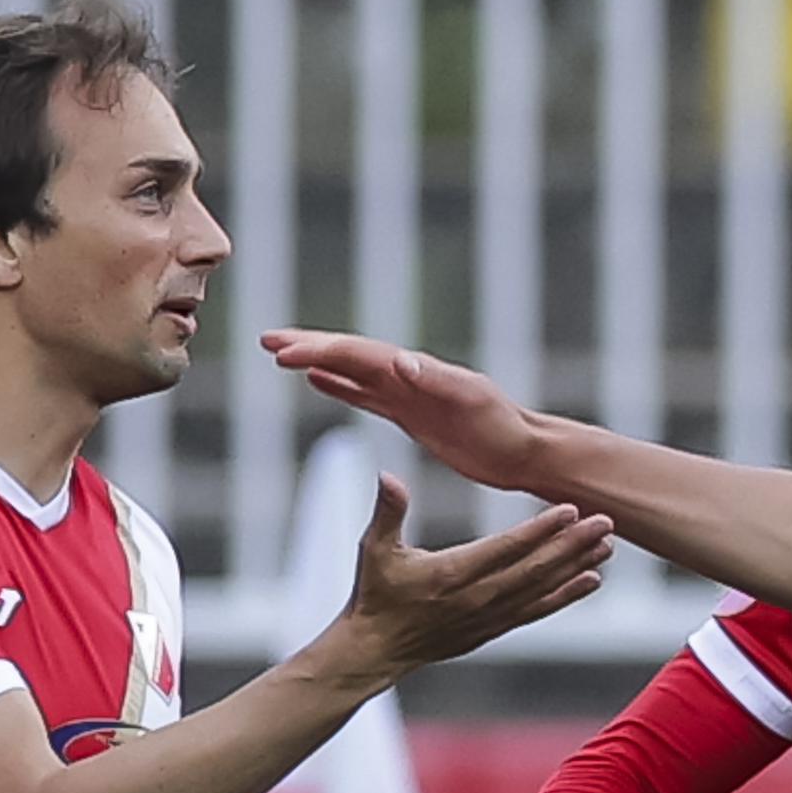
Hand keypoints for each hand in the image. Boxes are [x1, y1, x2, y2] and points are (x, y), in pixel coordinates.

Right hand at [264, 332, 563, 497]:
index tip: (282, 351)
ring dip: (316, 360)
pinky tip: (318, 381)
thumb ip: (435, 382)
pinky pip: (366, 395)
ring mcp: (407, 393)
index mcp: (416, 370)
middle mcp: (408, 375)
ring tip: (280, 354)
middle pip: (348, 354)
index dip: (320, 350)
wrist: (524, 450)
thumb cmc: (503, 428)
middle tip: (266, 341)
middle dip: (308, 346)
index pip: (359, 354)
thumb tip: (399, 361)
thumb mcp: (471, 404)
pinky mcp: (411, 413)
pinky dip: (339, 385)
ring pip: (351, 370)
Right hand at [321, 475, 612, 676]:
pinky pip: (538, 609)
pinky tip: (592, 580)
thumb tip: (387, 476)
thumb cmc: (376, 593)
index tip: (570, 511)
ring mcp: (490, 616)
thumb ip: (387, 511)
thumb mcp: (373, 548)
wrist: (377, 648)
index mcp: (452, 574)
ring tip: (607, 546)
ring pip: (542, 588)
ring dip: (577, 566)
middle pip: (535, 568)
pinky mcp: (495, 627)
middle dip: (573, 544)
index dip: (541, 531)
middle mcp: (478, 597)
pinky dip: (566, 595)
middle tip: (605, 522)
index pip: (506, 549)